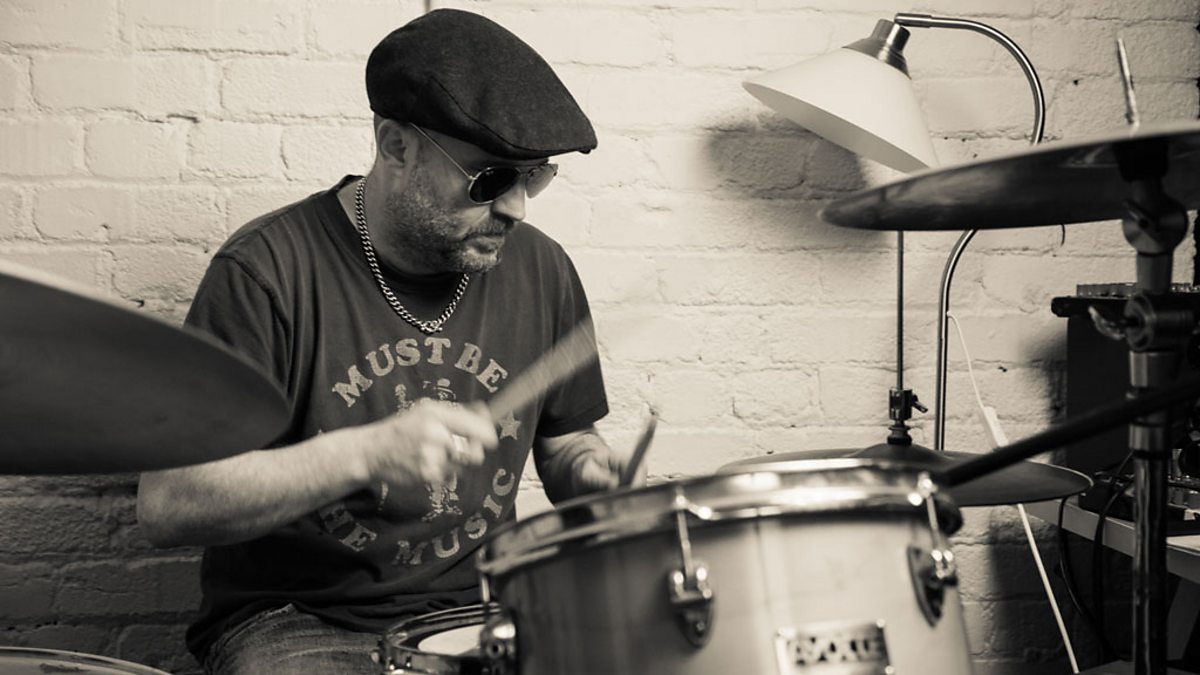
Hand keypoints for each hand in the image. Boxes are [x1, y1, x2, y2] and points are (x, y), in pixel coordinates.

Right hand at [360, 399, 497, 486]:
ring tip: (436, 455)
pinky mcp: (426, 476)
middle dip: (471, 453)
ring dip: (455, 463)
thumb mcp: (427, 410)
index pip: (477, 428)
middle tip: (459, 449)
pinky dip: (442, 473)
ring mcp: (430, 457)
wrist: (372, 451)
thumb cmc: (403, 429)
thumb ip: (457, 411)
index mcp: (436, 414)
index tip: (489, 439)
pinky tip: (425, 464)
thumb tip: (486, 412)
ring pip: (462, 467)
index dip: (488, 435)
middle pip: (475, 453)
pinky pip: (448, 477)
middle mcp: (435, 434)